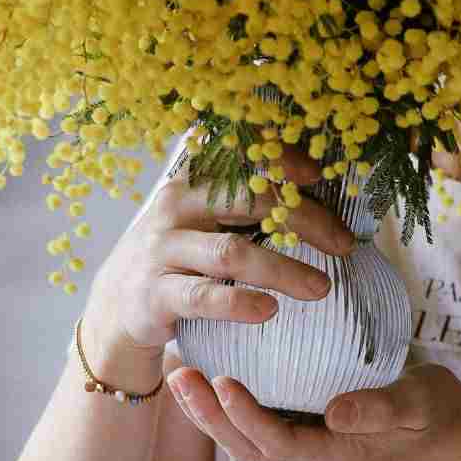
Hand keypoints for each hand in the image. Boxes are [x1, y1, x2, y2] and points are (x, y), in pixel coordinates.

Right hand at [83, 141, 356, 368]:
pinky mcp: (154, 293)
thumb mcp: (201, 212)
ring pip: (233, 252)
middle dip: (303, 219)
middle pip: (249, 200)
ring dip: (284, 270)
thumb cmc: (178, 252)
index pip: (239, 151)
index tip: (319, 173)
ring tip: (321, 288)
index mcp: (192, 175)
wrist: (118, 306)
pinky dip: (240, 303)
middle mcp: (175, 203)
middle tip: (343, 244)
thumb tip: (316, 178)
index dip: (280, 155)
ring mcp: (162, 247)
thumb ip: (244, 193)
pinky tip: (269, 309)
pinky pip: (204, 297)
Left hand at [165, 362, 460, 460]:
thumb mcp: (415, 403)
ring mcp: (305, 443)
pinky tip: (214, 366)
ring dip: (210, 411)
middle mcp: (309, 454)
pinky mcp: (304, 425)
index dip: (244, 415)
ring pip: (244, 437)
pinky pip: (257, 420)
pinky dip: (228, 401)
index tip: (220, 380)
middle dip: (209, 416)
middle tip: (180, 376)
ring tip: (182, 374)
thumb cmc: (432, 410)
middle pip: (246, 445)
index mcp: (331, 452)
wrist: (445, 423)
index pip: (276, 441)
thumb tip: (334, 412)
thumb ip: (378, 408)